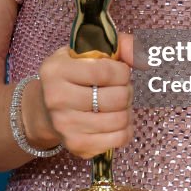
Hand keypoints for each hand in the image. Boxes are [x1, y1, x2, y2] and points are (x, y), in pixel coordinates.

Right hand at [22, 33, 134, 157]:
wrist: (46, 109)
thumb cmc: (73, 75)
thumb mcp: (88, 51)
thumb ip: (120, 45)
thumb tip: (144, 60)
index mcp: (56, 70)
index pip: (105, 72)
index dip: (122, 71)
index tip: (120, 72)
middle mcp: (56, 99)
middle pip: (116, 98)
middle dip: (126, 91)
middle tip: (120, 89)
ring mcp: (66, 125)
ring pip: (120, 120)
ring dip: (127, 110)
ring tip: (119, 104)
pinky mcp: (77, 145)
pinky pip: (118, 139)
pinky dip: (126, 129)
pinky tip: (118, 120)